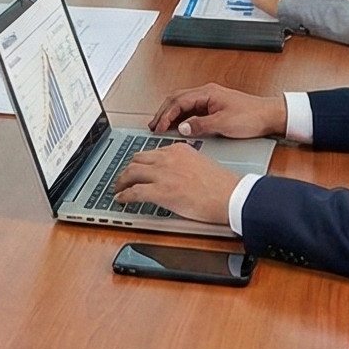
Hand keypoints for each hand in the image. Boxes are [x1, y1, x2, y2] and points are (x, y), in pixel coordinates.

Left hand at [110, 141, 237, 226]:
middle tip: (124, 177)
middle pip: (137, 159)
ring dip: (122, 181)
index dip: (141, 161)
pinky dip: (124, 195)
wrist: (230, 196)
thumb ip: (184, 165)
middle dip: (128, 169)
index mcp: (179, 149)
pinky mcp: (160, 191)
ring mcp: (162, 174)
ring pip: (131, 172)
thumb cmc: (221, 185)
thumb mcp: (200, 164)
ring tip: (118, 188)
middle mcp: (168, 158)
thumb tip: (175, 175)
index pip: (152, 152)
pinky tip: (121, 199)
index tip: (138, 167)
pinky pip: (134, 192)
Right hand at [148, 83, 285, 139]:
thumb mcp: (224, 124)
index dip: (166, 115)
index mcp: (207, 93)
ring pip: (183, 104)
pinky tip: (178, 126)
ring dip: (171, 114)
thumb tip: (182, 128)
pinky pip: (191, 109)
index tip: (158, 128)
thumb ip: (200, 125)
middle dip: (163, 112)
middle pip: (177, 99)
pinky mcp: (214, 107)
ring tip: (160, 126)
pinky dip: (181, 117)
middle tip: (153, 126)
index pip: (178, 101)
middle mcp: (207, 93)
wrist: (270, 116)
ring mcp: (210, 99)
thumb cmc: (251, 117)